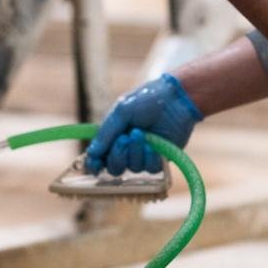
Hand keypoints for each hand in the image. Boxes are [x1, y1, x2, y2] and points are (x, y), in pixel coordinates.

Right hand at [86, 73, 202, 175]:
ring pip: (133, 168)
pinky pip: (150, 169)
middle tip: (124, 139)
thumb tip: (92, 153)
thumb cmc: (146, 100)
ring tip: (141, 134)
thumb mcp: (122, 111)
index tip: (94, 165)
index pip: (99, 157)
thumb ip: (106, 133)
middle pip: (114, 168)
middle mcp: (126, 148)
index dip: (94, 164)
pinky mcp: (160, 158)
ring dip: (135, 153)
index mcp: (113, 135)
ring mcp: (143, 154)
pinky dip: (149, 158)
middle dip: (117, 156)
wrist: (175, 98)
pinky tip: (153, 145)